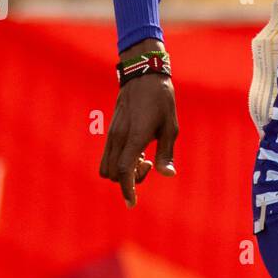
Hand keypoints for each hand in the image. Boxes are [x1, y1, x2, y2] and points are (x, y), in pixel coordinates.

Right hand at [99, 67, 178, 208]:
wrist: (143, 74)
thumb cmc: (161, 99)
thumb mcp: (170, 127)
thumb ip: (166, 153)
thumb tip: (167, 175)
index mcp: (134, 136)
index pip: (123, 171)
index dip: (127, 190)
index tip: (132, 203)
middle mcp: (118, 137)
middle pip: (112, 174)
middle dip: (128, 180)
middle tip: (148, 164)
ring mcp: (112, 133)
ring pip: (106, 166)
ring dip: (122, 171)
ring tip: (142, 157)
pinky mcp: (111, 130)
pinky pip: (108, 155)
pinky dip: (119, 160)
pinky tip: (137, 149)